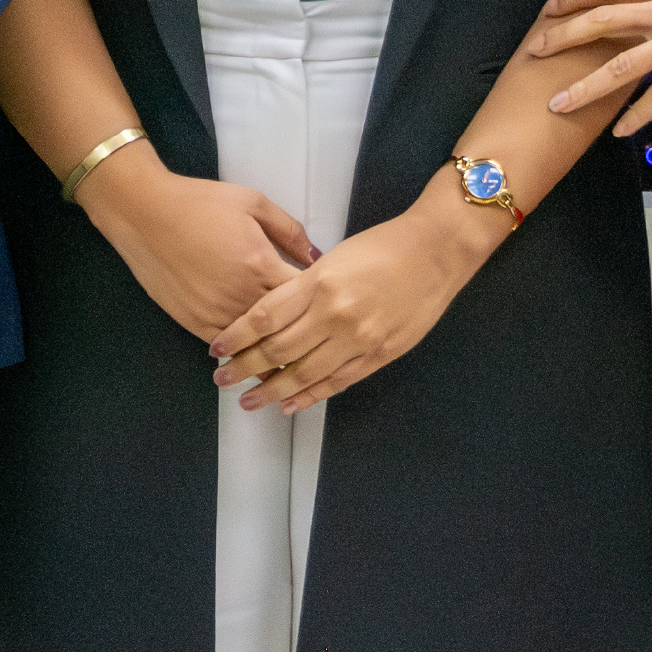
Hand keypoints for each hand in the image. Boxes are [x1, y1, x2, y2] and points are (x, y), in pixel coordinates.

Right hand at [75, 144, 318, 342]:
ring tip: (298, 358)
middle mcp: (242, 296)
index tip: (331, 305)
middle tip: (323, 340)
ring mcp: (217, 314)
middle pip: (286, 327)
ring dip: (278, 350)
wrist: (145, 213)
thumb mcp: (252, 202)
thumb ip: (289, 230)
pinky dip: (246, 353)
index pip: (306, 296)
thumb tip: (317, 257)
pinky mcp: (195, 323)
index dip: (321, 302)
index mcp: (261, 264)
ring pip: (259, 345)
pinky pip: (230, 349)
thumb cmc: (200, 202)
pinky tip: (258, 357)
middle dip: (305, 332)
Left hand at [207, 214, 476, 415]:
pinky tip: (290, 404)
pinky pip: (336, 383)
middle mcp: (335, 314)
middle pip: (278, 350)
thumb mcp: (334, 257)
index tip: (216, 349)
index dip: (236, 337)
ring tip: (248, 400)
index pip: (264, 317)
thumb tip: (271, 315)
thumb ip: (303, 287)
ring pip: (304, 374)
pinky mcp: (378, 355)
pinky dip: (310, 396)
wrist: (435, 252)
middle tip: (222, 378)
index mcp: (319, 283)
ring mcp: (358, 339)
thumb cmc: (383, 246)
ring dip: (272, 391)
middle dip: (244, 368)